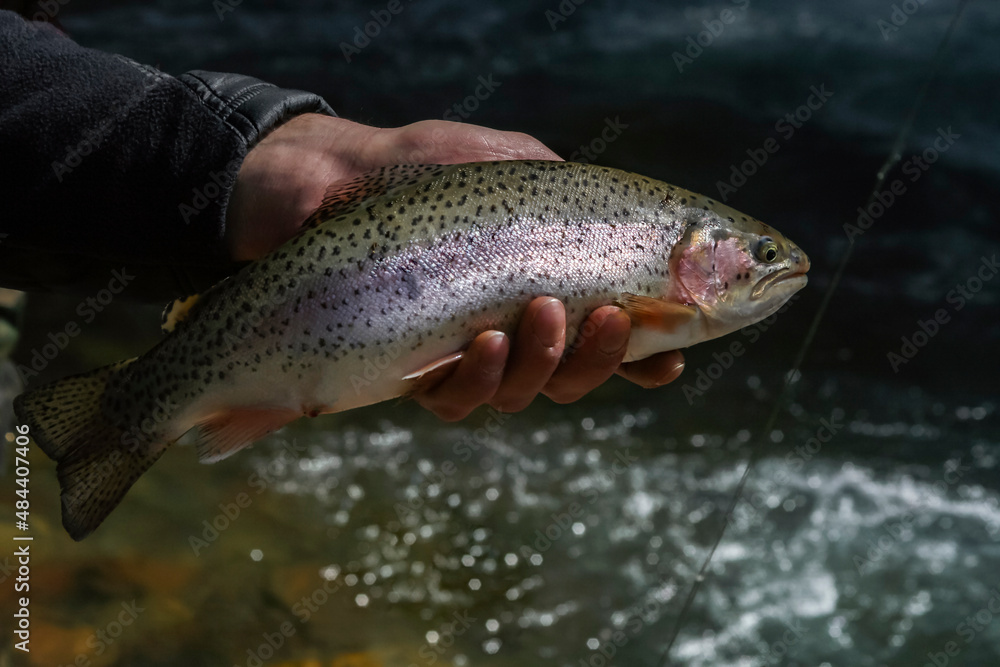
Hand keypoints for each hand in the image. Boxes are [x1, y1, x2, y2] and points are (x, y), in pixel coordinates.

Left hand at [227, 115, 684, 420]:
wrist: (325, 177)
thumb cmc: (417, 166)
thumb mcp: (507, 161)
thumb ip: (566, 199)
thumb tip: (630, 233)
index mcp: (540, 287)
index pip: (604, 336)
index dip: (644, 358)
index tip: (676, 355)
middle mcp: (507, 330)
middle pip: (573, 376)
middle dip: (602, 358)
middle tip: (611, 316)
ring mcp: (459, 354)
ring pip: (522, 392)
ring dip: (546, 365)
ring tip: (541, 314)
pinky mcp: (408, 370)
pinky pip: (456, 399)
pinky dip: (477, 379)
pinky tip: (479, 342)